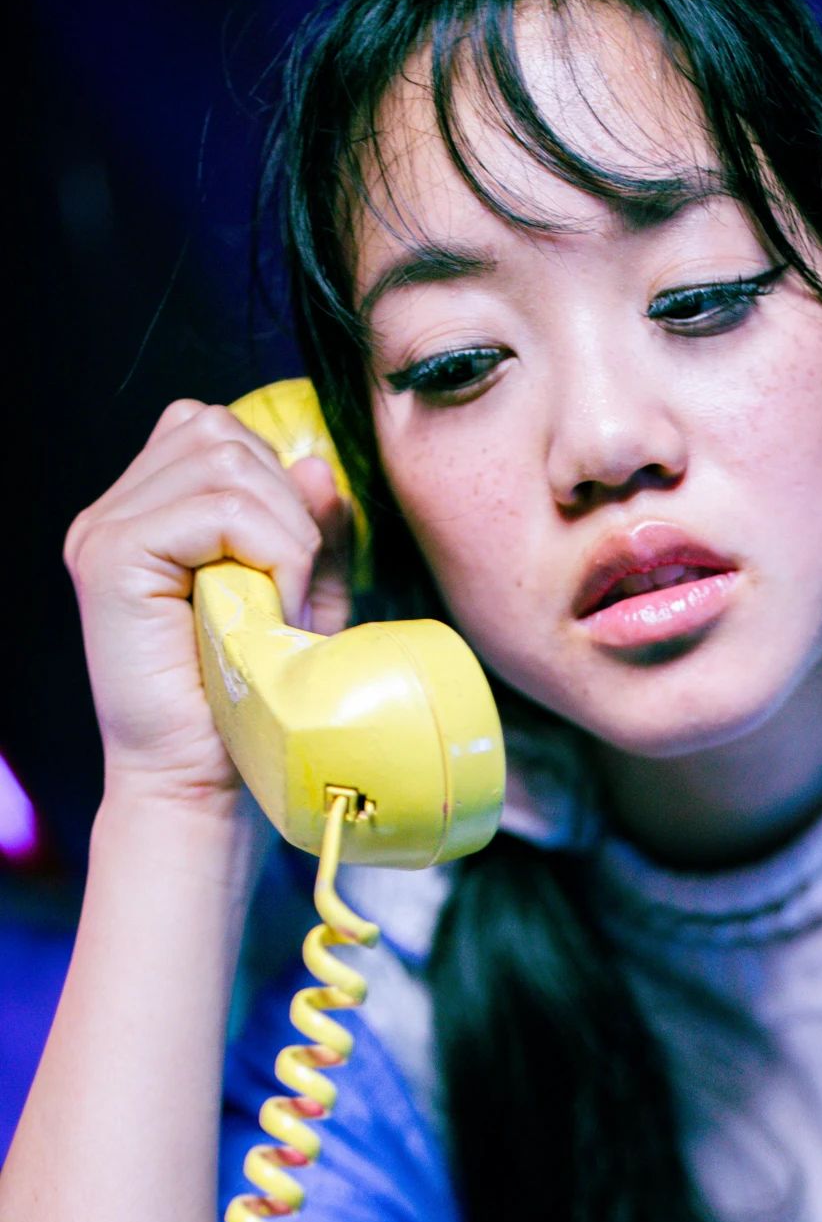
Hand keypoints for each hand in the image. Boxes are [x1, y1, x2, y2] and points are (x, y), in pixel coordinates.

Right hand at [64, 400, 354, 813]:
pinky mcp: (110, 559)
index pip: (216, 432)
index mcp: (147, 515)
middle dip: (284, 502)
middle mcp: (114, 513)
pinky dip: (270, 548)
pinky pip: (216, 507)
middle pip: (218, 431)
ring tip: (286, 606)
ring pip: (223, 459)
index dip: (277, 481)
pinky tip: (275, 608)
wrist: (202, 790)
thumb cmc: (250, 710)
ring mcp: (103, 532)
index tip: (300, 565)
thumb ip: (310, 533)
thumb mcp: (300, 605)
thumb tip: (319, 467)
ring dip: (283, 529)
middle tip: (297, 592)